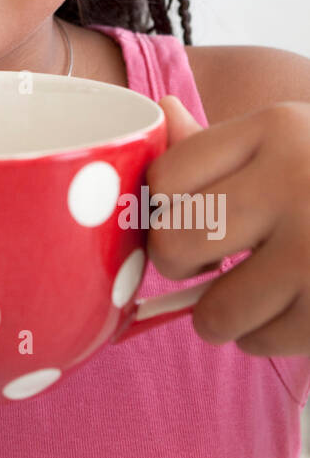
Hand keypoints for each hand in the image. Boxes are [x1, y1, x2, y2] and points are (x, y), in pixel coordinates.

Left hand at [144, 97, 309, 356]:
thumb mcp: (291, 140)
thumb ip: (221, 143)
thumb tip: (164, 116)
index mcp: (276, 128)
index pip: (166, 177)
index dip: (161, 207)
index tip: (183, 214)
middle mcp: (295, 183)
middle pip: (175, 245)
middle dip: (179, 264)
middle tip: (206, 261)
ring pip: (213, 311)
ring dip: (221, 313)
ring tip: (252, 290)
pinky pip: (260, 341)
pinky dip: (264, 335)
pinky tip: (291, 306)